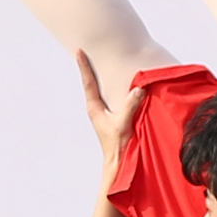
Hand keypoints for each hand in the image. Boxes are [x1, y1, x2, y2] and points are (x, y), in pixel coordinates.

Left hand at [77, 51, 140, 189]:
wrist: (118, 164)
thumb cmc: (119, 146)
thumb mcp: (124, 124)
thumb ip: (130, 106)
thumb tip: (138, 89)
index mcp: (95, 109)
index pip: (88, 82)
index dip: (84, 66)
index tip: (78, 51)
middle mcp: (97, 109)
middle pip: (91, 83)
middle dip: (88, 67)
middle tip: (83, 52)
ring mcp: (103, 113)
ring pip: (100, 90)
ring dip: (99, 76)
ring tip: (97, 62)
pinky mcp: (112, 117)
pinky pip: (110, 97)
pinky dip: (110, 87)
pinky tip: (116, 83)